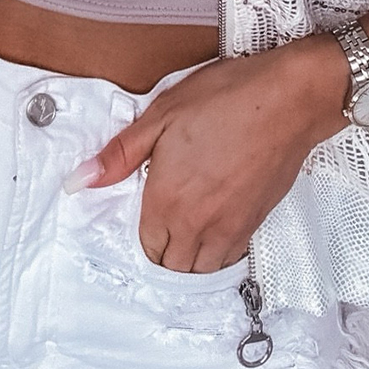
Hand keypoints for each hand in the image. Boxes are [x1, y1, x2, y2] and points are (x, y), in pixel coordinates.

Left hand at [62, 37, 347, 273]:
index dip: (141, 234)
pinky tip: (215, 227)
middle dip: (162, 254)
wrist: (289, 100)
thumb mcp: (161, 115)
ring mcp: (232, 228)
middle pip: (173, 267)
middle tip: (160, 226)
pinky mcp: (257, 223)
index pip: (146, 246)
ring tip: (184, 232)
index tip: (143, 213)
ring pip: (203, 269)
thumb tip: (79, 180)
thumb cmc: (226, 99)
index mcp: (168, 201)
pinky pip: (230, 258)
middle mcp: (198, 225)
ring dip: (189, 259)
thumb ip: (119, 154)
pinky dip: (217, 253)